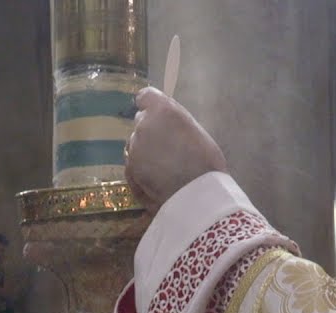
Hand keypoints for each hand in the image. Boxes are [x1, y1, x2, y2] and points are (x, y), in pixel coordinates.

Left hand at [124, 87, 226, 214]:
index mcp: (162, 111)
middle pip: (141, 122)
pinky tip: (157, 179)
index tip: (154, 112)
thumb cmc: (206, 162)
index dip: (149, 105)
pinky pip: (133, 163)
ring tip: (164, 166)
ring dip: (145, 150)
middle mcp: (143, 125)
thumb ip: (174, 123)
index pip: (146, 96)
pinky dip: (141, 168)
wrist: (197, 194)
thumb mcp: (194, 131)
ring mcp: (134, 148)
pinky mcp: (130, 169)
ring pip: (136, 144)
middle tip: (166, 146)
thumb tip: (165, 124)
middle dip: (151, 130)